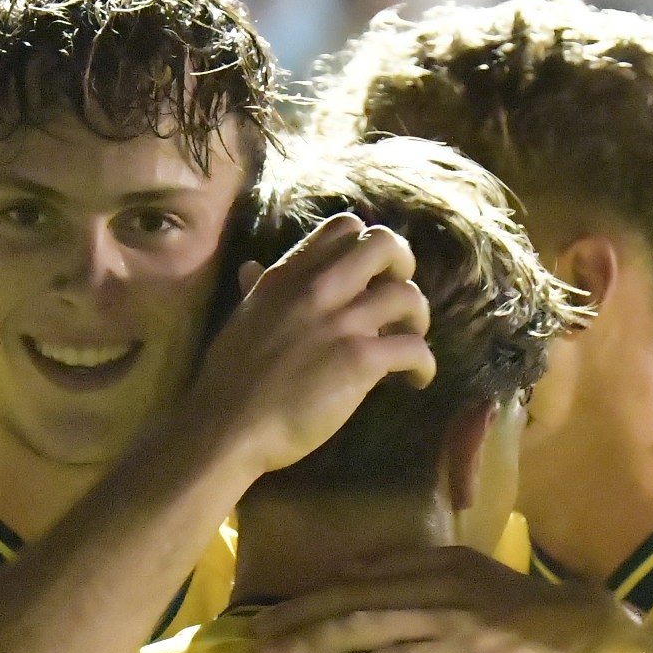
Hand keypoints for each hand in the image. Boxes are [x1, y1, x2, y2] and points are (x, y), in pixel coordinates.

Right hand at [170, 216, 432, 483]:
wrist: (229, 425)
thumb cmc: (229, 380)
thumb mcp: (240, 318)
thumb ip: (254, 289)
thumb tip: (250, 268)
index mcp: (289, 275)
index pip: (344, 227)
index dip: (367, 247)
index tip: (369, 275)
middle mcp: (318, 288)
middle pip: (386, 245)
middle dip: (403, 267)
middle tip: (399, 300)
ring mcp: (341, 322)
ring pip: (408, 295)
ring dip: (418, 320)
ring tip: (408, 342)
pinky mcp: (360, 360)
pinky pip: (414, 349)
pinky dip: (424, 365)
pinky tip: (415, 380)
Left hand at [240, 547, 624, 652]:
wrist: (581, 632)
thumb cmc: (515, 602)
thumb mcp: (463, 568)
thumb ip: (408, 567)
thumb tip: (350, 571)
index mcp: (432, 575)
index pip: (355, 590)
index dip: (306, 606)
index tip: (262, 622)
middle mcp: (440, 605)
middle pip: (359, 621)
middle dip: (304, 637)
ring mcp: (459, 644)